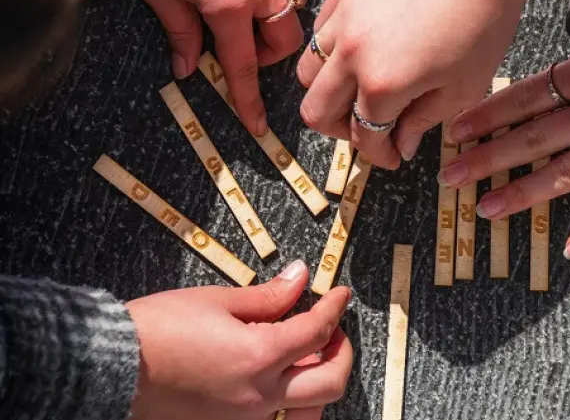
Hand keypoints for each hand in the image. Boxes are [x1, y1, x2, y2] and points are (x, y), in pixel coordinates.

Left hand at [120, 0, 308, 135]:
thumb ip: (181, 33)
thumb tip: (189, 68)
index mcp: (228, 5)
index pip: (244, 65)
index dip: (250, 100)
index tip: (258, 126)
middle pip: (286, 35)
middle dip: (268, 51)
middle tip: (243, 46)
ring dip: (281, 9)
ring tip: (258, 6)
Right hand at [126, 260, 352, 419]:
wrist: (112, 367)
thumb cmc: (158, 329)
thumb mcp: (217, 300)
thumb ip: (268, 295)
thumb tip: (300, 278)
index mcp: (259, 357)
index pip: (317, 330)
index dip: (334, 308)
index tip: (340, 295)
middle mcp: (259, 395)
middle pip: (330, 382)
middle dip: (342, 352)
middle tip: (333, 329)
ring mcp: (244, 417)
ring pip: (308, 409)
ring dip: (320, 380)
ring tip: (311, 354)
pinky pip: (276, 414)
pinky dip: (290, 395)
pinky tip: (280, 372)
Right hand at [297, 0, 532, 168]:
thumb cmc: (483, 19)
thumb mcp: (464, 86)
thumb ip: (422, 120)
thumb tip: (399, 145)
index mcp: (383, 83)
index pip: (364, 136)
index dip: (379, 155)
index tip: (393, 155)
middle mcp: (351, 53)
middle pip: (316, 111)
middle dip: (341, 132)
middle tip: (370, 128)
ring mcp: (343, 17)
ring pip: (308, 71)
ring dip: (330, 90)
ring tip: (360, 89)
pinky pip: (320, 30)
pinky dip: (333, 51)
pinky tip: (364, 50)